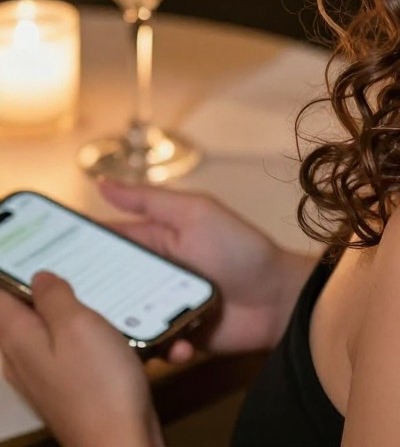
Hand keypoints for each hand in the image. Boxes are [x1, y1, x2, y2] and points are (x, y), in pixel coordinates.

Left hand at [0, 271, 162, 446]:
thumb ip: (55, 297)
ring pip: (44, 330)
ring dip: (61, 307)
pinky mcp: (68, 388)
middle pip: (18, 313)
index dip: (7, 269)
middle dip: (33, 286)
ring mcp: (44, 376)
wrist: (119, 442)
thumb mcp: (78, 326)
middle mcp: (23, 358)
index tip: (20, 242)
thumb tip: (39, 276)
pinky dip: (80, 331)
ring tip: (86, 282)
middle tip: (58, 256)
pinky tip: (106, 323)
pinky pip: (66, 349)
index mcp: (18, 337)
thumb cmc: (98, 381)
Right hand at [96, 177, 317, 362]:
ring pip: (124, 320)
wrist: (277, 299)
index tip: (47, 258)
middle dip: (94, 296)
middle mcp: (153, 274)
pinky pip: (151, 347)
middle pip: (109, 286)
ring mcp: (162, 308)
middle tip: (76, 306)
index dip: (79, 248)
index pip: (108, 242)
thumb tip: (101, 182)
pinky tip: (177, 345)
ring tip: (133, 328)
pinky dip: (161, 348)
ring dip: (127, 326)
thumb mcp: (194, 213)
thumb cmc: (239, 248)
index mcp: (155, 240)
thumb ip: (149, 201)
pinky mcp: (174, 339)